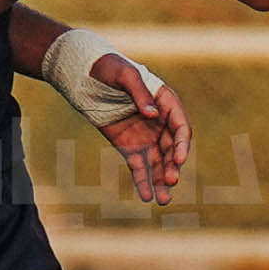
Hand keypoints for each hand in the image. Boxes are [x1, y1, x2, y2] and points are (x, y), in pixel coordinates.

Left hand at [89, 53, 188, 205]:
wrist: (87, 75)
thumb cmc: (109, 68)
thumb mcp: (125, 75)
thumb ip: (140, 93)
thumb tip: (152, 114)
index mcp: (166, 103)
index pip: (181, 128)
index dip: (182, 145)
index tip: (178, 160)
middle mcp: (160, 123)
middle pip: (172, 150)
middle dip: (173, 167)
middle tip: (171, 181)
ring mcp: (146, 137)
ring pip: (158, 163)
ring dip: (162, 181)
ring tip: (163, 201)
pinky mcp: (129, 147)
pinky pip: (139, 167)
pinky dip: (143, 181)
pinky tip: (146, 197)